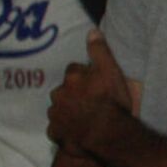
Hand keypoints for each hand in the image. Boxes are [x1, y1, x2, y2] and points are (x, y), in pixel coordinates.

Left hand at [49, 30, 133, 154]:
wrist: (107, 135)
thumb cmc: (112, 102)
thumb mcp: (111, 71)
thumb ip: (100, 51)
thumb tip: (91, 31)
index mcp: (72, 78)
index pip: (74, 71)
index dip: (85, 77)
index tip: (94, 84)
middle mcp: (59, 94)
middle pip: (64, 90)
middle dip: (72, 94)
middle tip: (89, 102)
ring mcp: (55, 115)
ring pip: (59, 109)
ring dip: (68, 111)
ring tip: (84, 118)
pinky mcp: (55, 133)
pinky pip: (57, 128)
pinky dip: (64, 129)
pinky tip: (77, 131)